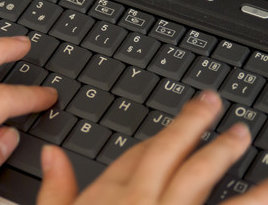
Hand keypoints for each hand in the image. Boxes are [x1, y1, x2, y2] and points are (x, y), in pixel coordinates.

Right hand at [38, 91, 267, 204]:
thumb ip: (55, 187)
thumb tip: (51, 153)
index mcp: (111, 195)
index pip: (139, 152)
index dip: (162, 132)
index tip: (182, 117)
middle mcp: (141, 201)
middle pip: (172, 154)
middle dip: (194, 125)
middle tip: (215, 104)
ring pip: (200, 179)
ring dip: (225, 155)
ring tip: (245, 135)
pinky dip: (244, 204)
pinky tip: (263, 192)